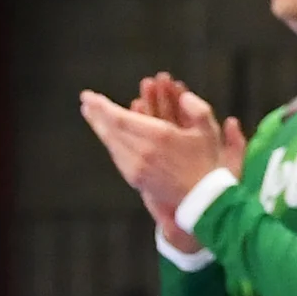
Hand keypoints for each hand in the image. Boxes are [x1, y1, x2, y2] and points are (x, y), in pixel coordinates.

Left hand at [78, 73, 236, 227]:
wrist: (203, 200)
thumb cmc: (207, 163)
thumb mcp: (210, 133)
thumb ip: (198, 109)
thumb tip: (184, 96)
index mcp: (160, 135)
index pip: (119, 118)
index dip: (101, 106)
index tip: (89, 96)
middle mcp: (143, 150)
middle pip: (110, 129)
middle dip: (96, 114)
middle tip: (86, 101)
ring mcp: (137, 166)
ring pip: (111, 143)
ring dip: (99, 127)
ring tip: (91, 115)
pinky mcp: (135, 178)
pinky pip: (117, 156)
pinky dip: (110, 143)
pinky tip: (108, 136)